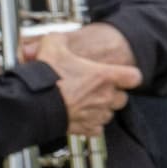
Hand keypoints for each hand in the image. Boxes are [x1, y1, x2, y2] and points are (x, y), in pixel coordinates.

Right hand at [25, 24, 140, 135]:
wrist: (32, 103)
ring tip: (85, 102)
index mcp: (104, 76)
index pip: (134, 77)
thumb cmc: (45, 77)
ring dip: (101, 109)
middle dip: (113, 94)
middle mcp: (104, 97)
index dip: (128, 75)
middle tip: (96, 89)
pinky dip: (91, 124)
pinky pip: (97, 129)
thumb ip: (60, 39)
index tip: (120, 75)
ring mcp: (96, 114)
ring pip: (109, 114)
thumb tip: (58, 38)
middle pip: (122, 98)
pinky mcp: (86, 128)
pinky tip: (80, 116)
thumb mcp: (52, 46)